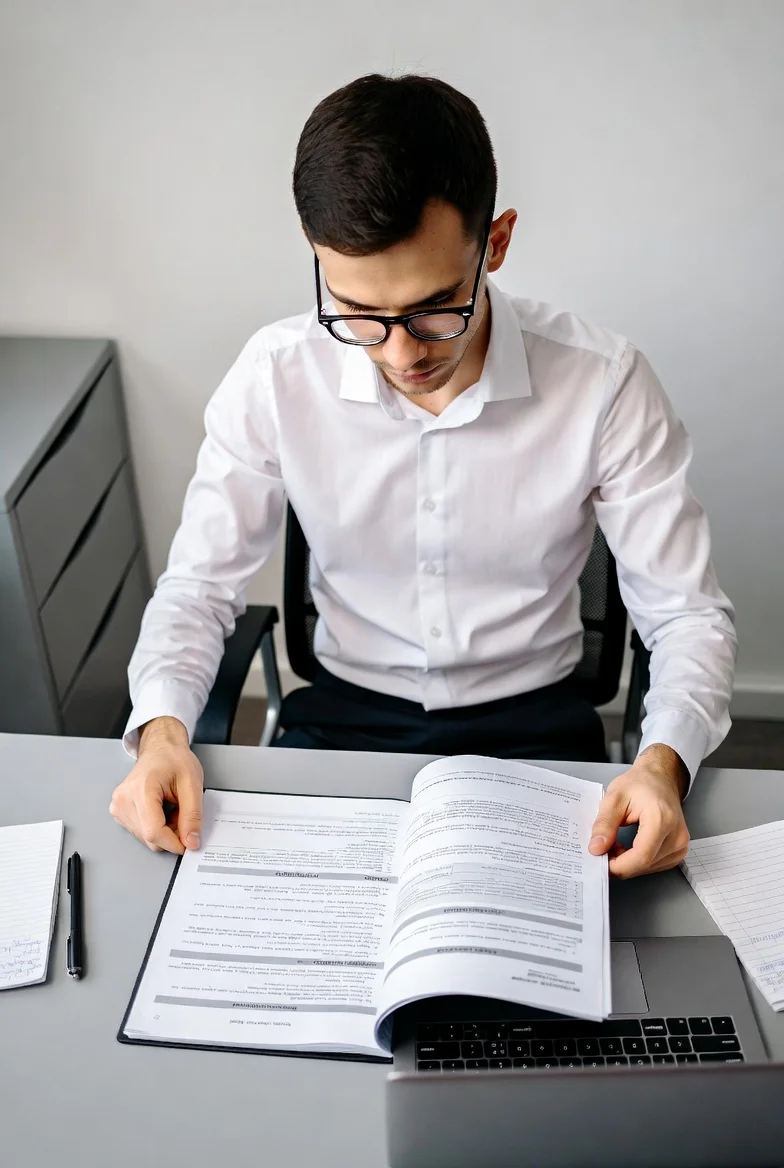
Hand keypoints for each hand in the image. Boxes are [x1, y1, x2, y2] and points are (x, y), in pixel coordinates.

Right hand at [109, 717, 203, 853]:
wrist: (160, 748)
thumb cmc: (174, 759)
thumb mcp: (192, 784)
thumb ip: (193, 815)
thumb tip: (191, 842)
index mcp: (141, 788)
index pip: (154, 832)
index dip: (174, 842)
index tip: (189, 842)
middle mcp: (124, 799)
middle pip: (150, 837)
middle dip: (172, 834)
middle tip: (183, 813)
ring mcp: (118, 806)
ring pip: (146, 838)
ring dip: (164, 830)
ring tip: (171, 807)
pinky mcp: (118, 811)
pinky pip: (140, 832)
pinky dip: (155, 827)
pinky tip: (161, 810)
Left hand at [588, 744, 689, 878]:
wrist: (660, 778)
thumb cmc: (640, 783)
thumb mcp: (614, 798)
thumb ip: (604, 824)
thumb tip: (596, 849)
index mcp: (661, 819)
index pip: (641, 857)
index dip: (618, 865)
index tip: (600, 860)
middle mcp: (676, 835)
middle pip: (644, 865)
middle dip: (620, 862)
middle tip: (604, 847)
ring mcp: (680, 845)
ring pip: (648, 868)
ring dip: (628, 862)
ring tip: (617, 843)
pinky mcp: (678, 851)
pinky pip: (655, 866)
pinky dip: (638, 861)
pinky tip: (630, 847)